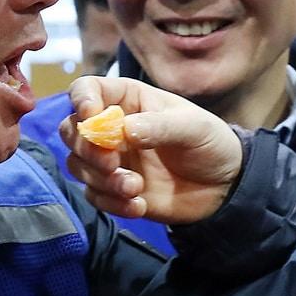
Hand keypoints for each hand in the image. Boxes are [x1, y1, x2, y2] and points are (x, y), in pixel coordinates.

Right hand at [63, 76, 243, 223]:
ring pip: (77, 165)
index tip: (92, 117)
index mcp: (128, 100)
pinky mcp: (113, 190)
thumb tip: (124, 130)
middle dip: (86, 148)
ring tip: (136, 188)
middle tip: (113, 162)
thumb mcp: (195, 128)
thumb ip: (161, 126)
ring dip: (101, 180)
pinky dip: (111, 203)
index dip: (81, 100)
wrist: (224, 187)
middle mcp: (111, 128)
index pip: (87, 89)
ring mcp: (111, 160)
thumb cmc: (210, 144)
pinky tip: (139, 206)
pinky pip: (93, 196)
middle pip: (71, 130)